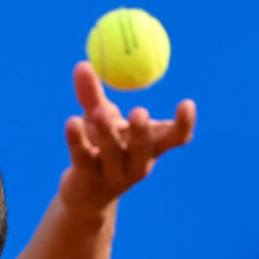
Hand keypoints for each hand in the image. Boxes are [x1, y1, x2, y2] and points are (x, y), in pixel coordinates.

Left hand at [61, 61, 196, 212]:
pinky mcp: (88, 180)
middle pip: (144, 149)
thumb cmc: (102, 150)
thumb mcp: (100, 121)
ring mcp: (114, 176)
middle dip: (142, 131)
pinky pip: (82, 157)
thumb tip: (82, 63)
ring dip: (106, 132)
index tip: (187, 103)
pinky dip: (77, 139)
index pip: (176, 139)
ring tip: (99, 112)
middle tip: (139, 112)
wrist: (86, 196)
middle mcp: (137, 164)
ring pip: (112, 153)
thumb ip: (93, 95)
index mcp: (151, 148)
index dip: (184, 124)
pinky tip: (71, 122)